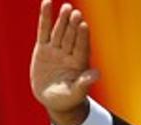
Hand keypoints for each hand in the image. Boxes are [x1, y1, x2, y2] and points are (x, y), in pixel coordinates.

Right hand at [31, 0, 97, 124]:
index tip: (83, 25)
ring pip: (59, 32)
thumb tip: (97, 74)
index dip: (82, 37)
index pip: (81, 48)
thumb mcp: (75, 93)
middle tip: (76, 12)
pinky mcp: (43, 48)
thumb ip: (84, 82)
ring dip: (63, 20)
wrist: (52, 100)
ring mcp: (56, 50)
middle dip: (73, 25)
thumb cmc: (67, 99)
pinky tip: (46, 3)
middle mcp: (69, 54)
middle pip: (71, 37)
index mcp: (79, 64)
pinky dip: (45, 17)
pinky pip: (44, 30)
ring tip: (67, 7)